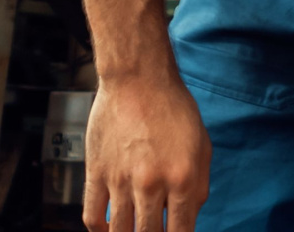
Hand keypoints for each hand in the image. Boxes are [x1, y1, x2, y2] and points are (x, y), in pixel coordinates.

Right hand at [83, 74, 210, 231]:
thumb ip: (198, 185)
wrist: (138, 77)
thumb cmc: (173, 107)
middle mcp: (151, 183)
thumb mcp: (201, 144)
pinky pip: (92, 217)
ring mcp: (121, 180)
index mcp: (182, 177)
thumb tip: (189, 218)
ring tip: (133, 231)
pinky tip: (108, 228)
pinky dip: (100, 230)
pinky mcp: (96, 173)